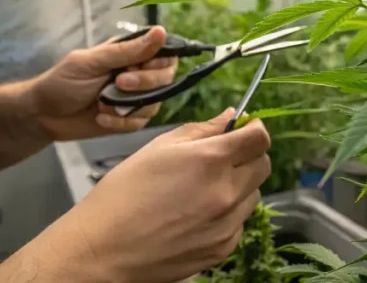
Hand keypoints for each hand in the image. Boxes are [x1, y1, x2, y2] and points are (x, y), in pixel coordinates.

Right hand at [0, 110, 271, 282]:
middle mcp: (226, 193)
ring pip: (253, 194)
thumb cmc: (123, 194)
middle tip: (222, 158)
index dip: (254, 130)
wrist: (103, 249)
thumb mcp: (158, 148)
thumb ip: (201, 130)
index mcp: (211, 161)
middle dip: (248, 156)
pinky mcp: (223, 248)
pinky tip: (197, 214)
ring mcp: (227, 224)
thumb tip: (231, 117)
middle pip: (263, 165)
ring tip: (202, 190)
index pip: (260, 138)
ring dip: (238, 186)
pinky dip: (228, 215)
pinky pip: (239, 222)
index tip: (244, 130)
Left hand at [29, 26, 178, 139]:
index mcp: (130, 54)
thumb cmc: (62, 82)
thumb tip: (161, 31)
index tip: (141, 64)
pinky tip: (101, 117)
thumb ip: (127, 51)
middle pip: (166, 78)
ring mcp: (135, 99)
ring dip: (131, 104)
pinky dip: (121, 122)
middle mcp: (138, 74)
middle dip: (146, 82)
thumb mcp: (92, 62)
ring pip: (156, 102)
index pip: (165, 54)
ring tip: (103, 103)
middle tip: (119, 83)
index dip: (160, 61)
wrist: (42, 116)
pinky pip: (140, 123)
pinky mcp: (129, 120)